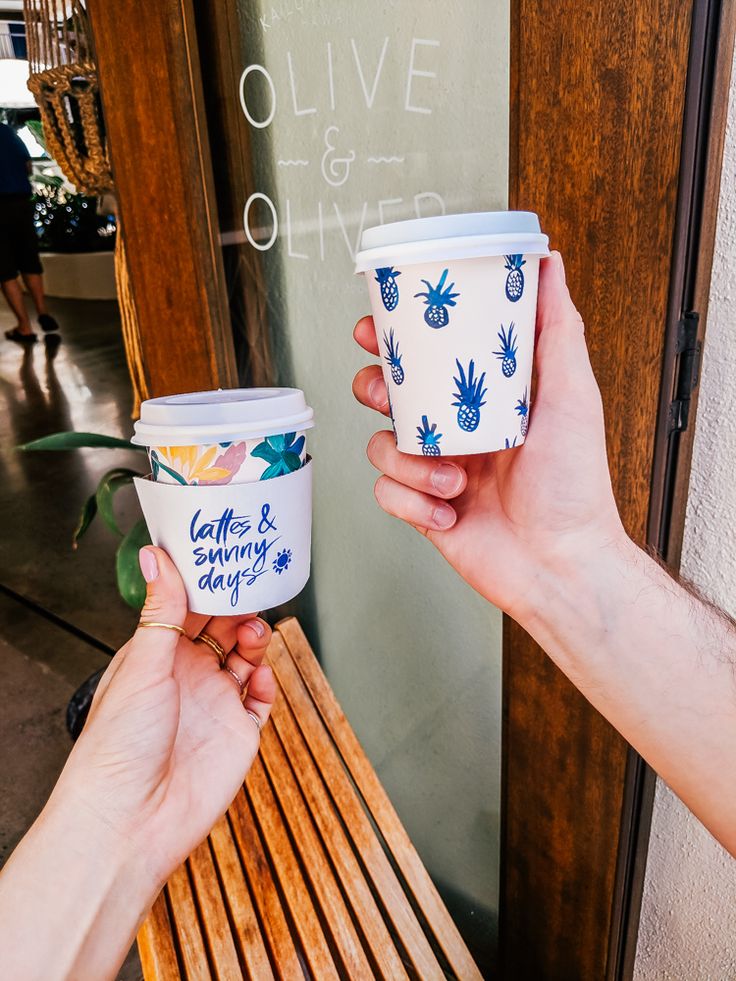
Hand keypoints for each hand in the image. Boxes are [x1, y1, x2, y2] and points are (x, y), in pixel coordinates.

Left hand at [53, 546, 275, 888]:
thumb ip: (161, 611)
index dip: (210, 586)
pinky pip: (261, 699)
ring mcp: (214, 704)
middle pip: (224, 629)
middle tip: (254, 588)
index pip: (189, 609)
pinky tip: (258, 676)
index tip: (227, 561)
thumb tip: (155, 556)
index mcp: (157, 656)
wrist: (133, 819)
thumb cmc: (118, 745)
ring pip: (246, 658)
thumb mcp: (142, 665)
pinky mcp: (238, 733)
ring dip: (255, 640)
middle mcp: (187, 676)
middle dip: (241, 608)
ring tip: (254, 633)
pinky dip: (266, 682)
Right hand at [352, 251, 625, 622]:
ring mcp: (436, 471)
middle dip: (375, 389)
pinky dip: (413, 503)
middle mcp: (456, 430)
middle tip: (383, 392)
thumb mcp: (572, 393)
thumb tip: (548, 263)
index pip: (428, 355)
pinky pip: (387, 495)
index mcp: (483, 399)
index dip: (394, 339)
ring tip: (453, 478)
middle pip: (388, 395)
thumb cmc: (575, 485)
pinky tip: (447, 510)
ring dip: (410, 461)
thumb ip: (557, 328)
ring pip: (381, 445)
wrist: (563, 564)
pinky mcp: (423, 510)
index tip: (375, 326)